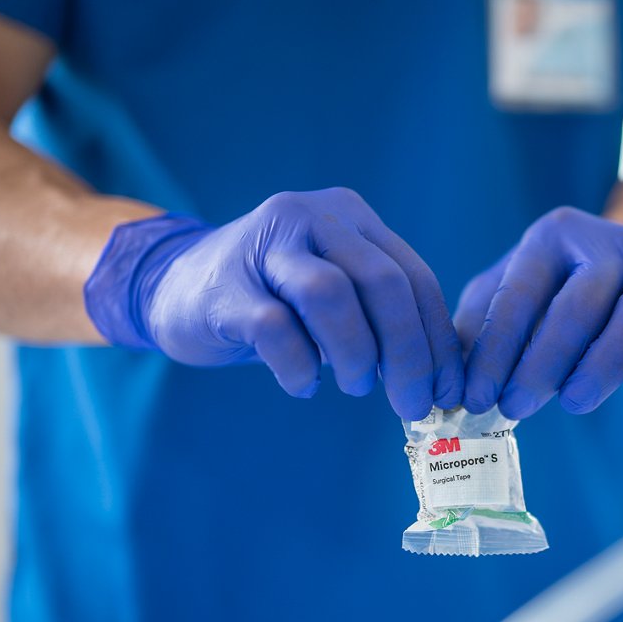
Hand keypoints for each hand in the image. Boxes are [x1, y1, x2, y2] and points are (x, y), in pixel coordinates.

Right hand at [84, 188, 462, 418]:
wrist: (175, 286)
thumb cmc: (275, 300)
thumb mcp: (339, 295)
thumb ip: (382, 318)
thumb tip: (436, 381)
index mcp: (352, 218)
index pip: (415, 278)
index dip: (439, 341)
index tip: (447, 391)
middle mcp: (312, 217)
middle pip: (383, 283)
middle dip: (409, 353)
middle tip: (412, 404)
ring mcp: (265, 245)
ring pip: (331, 296)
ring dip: (356, 354)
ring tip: (356, 386)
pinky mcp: (224, 287)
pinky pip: (275, 330)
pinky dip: (300, 368)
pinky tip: (304, 384)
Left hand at [455, 207, 622, 418]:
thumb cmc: (553, 288)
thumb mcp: (507, 290)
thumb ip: (478, 328)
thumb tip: (451, 385)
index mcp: (552, 237)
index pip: (521, 293)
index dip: (495, 350)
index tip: (477, 397)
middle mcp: (608, 246)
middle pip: (583, 302)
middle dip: (545, 362)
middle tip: (518, 406)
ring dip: (606, 365)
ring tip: (574, 403)